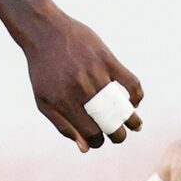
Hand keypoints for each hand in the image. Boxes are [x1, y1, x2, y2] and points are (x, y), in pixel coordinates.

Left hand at [18, 6, 142, 148]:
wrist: (44, 32)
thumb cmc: (43, 69)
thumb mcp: (43, 100)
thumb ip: (63, 126)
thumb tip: (85, 148)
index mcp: (65, 103)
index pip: (91, 133)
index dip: (97, 142)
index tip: (99, 139)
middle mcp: (82, 90)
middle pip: (109, 124)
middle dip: (117, 136)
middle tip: (119, 135)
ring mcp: (96, 74)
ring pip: (122, 106)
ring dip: (133, 120)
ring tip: (136, 125)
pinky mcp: (107, 59)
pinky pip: (130, 82)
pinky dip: (137, 94)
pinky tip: (135, 101)